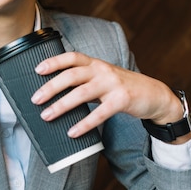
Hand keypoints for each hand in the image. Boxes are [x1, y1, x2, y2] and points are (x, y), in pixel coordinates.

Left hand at [30, 52, 189, 141]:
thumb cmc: (121, 87)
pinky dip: (84, 123)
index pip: (72, 57)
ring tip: (47, 116)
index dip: (54, 61)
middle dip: (51, 87)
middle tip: (35, 99)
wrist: (155, 95)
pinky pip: (100, 113)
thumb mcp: (102, 78)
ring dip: (61, 105)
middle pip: (71, 75)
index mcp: (95, 63)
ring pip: (81, 93)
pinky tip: (72, 132)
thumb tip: (55, 94)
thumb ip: (83, 81)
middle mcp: (102, 70)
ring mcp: (113, 84)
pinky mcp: (122, 99)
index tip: (37, 70)